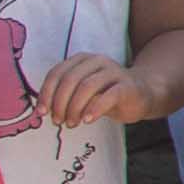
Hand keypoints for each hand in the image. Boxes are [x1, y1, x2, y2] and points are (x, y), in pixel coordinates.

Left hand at [35, 57, 159, 131]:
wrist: (141, 94)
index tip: (42, 112)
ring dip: (74, 108)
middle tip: (58, 121)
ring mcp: (113, 71)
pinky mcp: (127, 85)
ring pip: (86, 87)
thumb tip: (43, 110)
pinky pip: (108, 96)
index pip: (56, 73)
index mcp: (81, 60)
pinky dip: (94, 109)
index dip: (46, 94)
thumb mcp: (82, 93)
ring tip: (72, 124)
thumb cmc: (106, 95)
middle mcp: (96, 61)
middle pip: (70, 80)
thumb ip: (64, 96)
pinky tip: (87, 120)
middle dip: (60, 103)